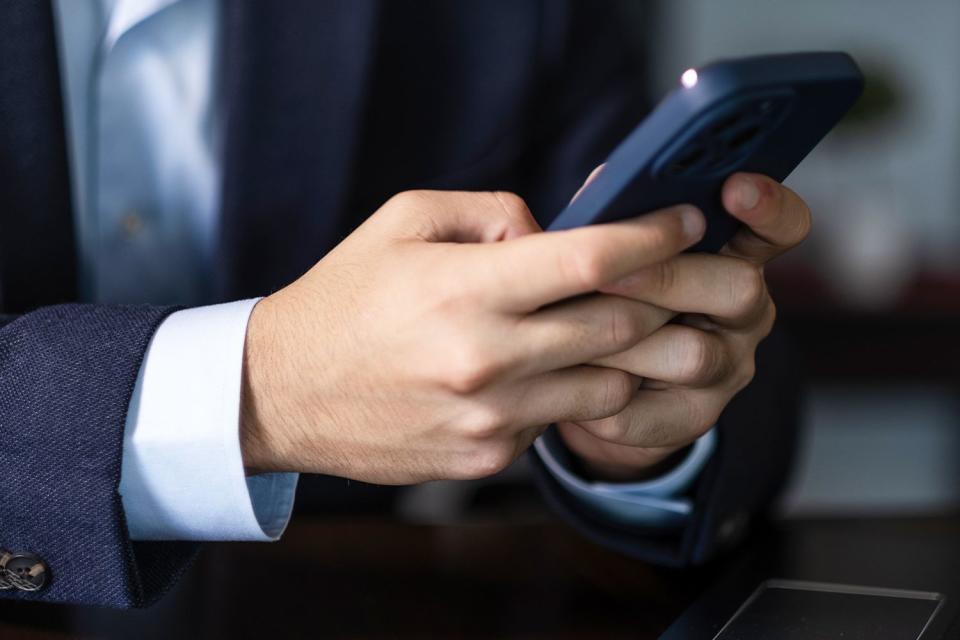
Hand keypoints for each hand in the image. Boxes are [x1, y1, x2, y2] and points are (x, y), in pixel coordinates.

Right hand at [239, 190, 705, 483]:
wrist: (283, 393)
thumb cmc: (344, 299)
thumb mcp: (402, 222)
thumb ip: (491, 215)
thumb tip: (556, 233)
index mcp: (464, 289)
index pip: (590, 260)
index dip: (653, 237)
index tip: (687, 223)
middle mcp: (485, 359)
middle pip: (619, 326)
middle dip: (666, 297)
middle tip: (680, 277)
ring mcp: (489, 418)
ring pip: (607, 385)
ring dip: (628, 354)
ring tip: (620, 326)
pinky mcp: (486, 457)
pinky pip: (558, 421)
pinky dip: (570, 392)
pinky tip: (547, 370)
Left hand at [556, 172, 811, 479]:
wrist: (593, 385)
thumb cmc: (605, 296)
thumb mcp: (610, 249)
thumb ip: (613, 216)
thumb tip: (600, 188)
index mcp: (734, 255)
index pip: (781, 228)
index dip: (769, 207)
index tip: (736, 187)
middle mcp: (744, 313)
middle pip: (741, 288)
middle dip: (668, 276)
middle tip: (611, 275)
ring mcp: (726, 370)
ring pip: (695, 356)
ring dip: (627, 341)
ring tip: (570, 331)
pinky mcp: (691, 419)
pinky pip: (647, 411)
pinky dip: (599, 394)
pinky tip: (568, 378)